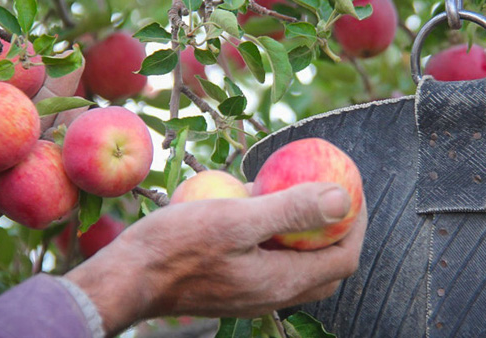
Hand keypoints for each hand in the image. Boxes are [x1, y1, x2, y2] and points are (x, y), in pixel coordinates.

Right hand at [66, 182, 367, 335]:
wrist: (127, 280)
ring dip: (309, 236)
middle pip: (328, 268)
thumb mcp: (235, 218)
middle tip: (333, 194)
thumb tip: (343, 198)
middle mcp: (273, 295)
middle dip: (339, 232)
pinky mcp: (234, 290)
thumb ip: (291, 210)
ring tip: (299, 196)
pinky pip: (272, 265)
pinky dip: (279, 240)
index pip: (344, 258)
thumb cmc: (175, 246)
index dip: (357, 224)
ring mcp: (253, 296)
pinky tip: (258, 209)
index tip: (353, 189)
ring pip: (300, 268)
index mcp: (282, 282)